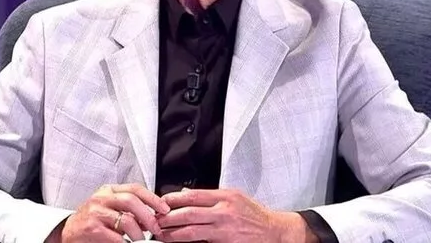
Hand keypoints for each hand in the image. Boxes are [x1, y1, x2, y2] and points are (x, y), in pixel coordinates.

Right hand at [54, 183, 169, 242]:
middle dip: (148, 216)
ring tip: (140, 240)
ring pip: (126, 220)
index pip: (135, 188)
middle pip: (132, 201)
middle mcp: (102, 198)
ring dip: (138, 234)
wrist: (68, 232)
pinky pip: (116, 237)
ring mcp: (96, 213)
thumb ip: (128, 209)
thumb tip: (152, 216)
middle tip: (155, 229)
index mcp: (109, 190)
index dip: (152, 198)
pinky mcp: (92, 229)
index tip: (164, 209)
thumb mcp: (110, 208)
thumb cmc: (92, 220)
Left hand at [156, 188, 312, 242]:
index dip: (173, 199)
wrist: (275, 232)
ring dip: (173, 234)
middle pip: (188, 213)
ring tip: (161, 235)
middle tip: (155, 221)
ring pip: (191, 231)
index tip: (161, 202)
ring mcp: (225, 230)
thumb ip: (212, 197)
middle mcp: (224, 212)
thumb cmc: (256, 216)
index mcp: (226, 197)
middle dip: (168, 217)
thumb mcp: (236, 197)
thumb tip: (188, 194)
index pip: (193, 195)